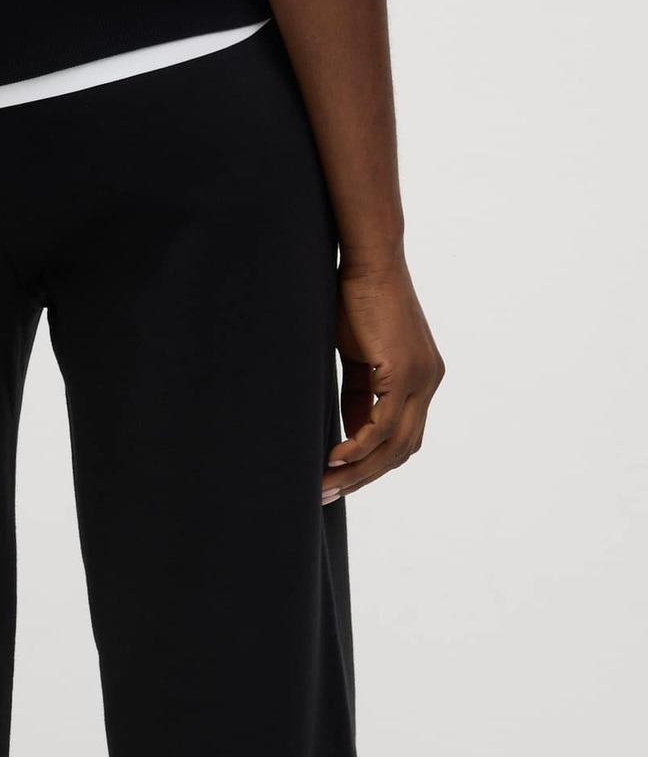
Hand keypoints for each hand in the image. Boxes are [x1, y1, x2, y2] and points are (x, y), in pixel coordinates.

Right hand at [323, 257, 444, 502]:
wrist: (368, 262)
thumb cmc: (357, 302)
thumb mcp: (358, 359)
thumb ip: (360, 396)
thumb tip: (351, 433)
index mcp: (422, 379)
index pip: (403, 437)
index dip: (373, 464)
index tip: (340, 480)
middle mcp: (429, 382)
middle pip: (402, 450)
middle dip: (363, 478)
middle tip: (327, 494)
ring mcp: (422, 378)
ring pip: (394, 445)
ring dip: (359, 471)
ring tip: (325, 485)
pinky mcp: (405, 372)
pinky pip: (382, 425)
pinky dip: (358, 447)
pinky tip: (333, 458)